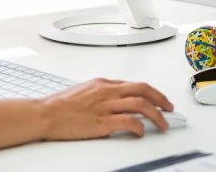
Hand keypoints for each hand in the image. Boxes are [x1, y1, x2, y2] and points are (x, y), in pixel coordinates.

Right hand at [38, 78, 173, 139]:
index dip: (150, 92)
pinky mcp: (102, 122)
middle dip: (161, 98)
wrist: (46, 113)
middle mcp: (107, 91)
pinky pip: (128, 122)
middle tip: (169, 107)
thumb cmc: (60, 105)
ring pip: (140, 104)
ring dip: (157, 114)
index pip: (134, 84)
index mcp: (103, 83)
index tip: (158, 99)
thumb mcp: (84, 90)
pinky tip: (141, 132)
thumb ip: (101, 92)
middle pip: (143, 89)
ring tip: (163, 123)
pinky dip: (139, 127)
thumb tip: (115, 98)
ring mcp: (105, 106)